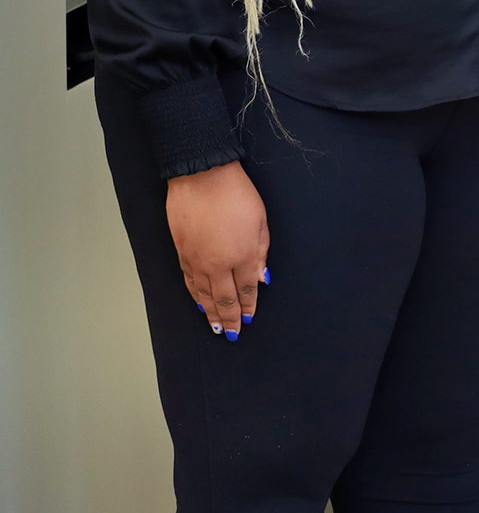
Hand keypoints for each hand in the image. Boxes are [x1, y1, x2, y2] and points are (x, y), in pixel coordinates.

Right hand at [165, 161, 269, 339]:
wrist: (200, 177)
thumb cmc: (237, 194)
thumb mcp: (261, 221)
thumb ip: (261, 252)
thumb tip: (262, 278)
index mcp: (242, 256)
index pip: (247, 290)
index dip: (249, 306)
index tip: (249, 319)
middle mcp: (217, 264)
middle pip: (224, 299)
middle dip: (229, 318)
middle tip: (231, 335)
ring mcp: (196, 260)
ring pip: (203, 294)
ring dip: (210, 312)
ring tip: (215, 327)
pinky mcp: (181, 252)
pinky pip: (188, 281)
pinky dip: (194, 295)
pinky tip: (198, 303)